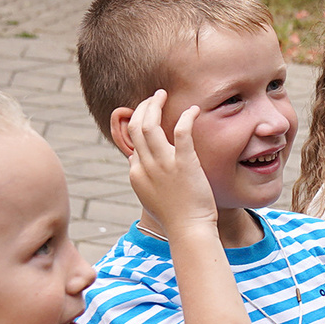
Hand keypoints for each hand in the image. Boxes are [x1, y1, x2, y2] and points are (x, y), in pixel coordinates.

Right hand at [122, 90, 220, 236]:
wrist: (189, 229)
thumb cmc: (175, 215)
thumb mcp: (150, 194)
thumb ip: (141, 175)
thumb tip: (134, 159)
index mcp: (136, 173)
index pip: (132, 142)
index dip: (138, 123)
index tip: (149, 114)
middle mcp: (145, 166)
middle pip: (135, 127)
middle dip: (142, 107)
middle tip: (154, 97)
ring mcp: (163, 164)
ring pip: (149, 125)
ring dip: (154, 105)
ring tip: (162, 94)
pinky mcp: (184, 163)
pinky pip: (182, 132)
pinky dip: (186, 117)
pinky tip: (193, 110)